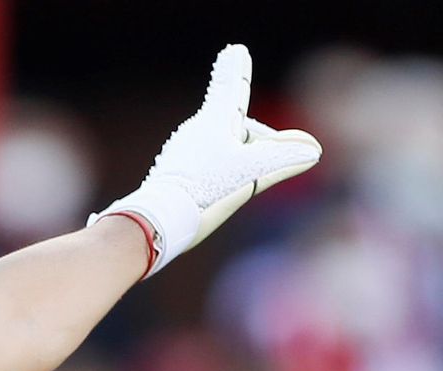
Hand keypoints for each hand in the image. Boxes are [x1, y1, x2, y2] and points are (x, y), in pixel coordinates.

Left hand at [90, 44, 321, 276]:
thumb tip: (312, 149)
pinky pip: (209, 162)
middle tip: (268, 162)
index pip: (230, 88)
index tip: (234, 50)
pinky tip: (217, 190)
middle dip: (260, 142)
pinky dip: (223, 171)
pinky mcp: (177, 171)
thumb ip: (282, 159)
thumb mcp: (249, 172)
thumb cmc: (203, 190)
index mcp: (214, 122)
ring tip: (235, 184)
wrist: (158, 219)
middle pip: (238, 126)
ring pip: (226, 146)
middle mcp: (196, 130)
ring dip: (242, 159)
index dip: (235, 71)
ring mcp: (184, 150)